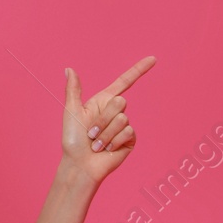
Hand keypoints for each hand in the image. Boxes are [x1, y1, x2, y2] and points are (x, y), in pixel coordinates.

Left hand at [62, 56, 155, 183]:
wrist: (80, 164)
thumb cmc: (73, 140)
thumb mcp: (71, 111)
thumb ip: (73, 90)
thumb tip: (69, 69)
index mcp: (103, 101)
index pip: (124, 82)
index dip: (139, 69)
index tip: (153, 58)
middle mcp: (115, 112)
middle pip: (121, 102)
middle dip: (103, 119)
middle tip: (91, 133)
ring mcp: (124, 126)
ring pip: (123, 119)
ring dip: (105, 133)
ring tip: (96, 144)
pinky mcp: (130, 139)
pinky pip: (128, 132)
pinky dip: (113, 141)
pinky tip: (107, 149)